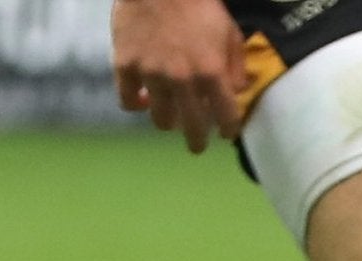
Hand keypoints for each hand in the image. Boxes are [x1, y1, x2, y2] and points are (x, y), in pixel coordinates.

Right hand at [111, 0, 245, 153]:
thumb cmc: (197, 4)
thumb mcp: (230, 32)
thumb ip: (236, 67)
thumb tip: (237, 94)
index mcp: (212, 73)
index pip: (226, 117)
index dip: (228, 130)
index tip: (225, 133)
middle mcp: (182, 80)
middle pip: (192, 128)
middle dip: (197, 141)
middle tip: (197, 145)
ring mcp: (151, 75)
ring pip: (160, 120)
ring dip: (168, 123)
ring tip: (170, 118)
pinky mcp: (125, 66)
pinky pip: (127, 100)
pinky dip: (136, 105)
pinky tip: (142, 100)